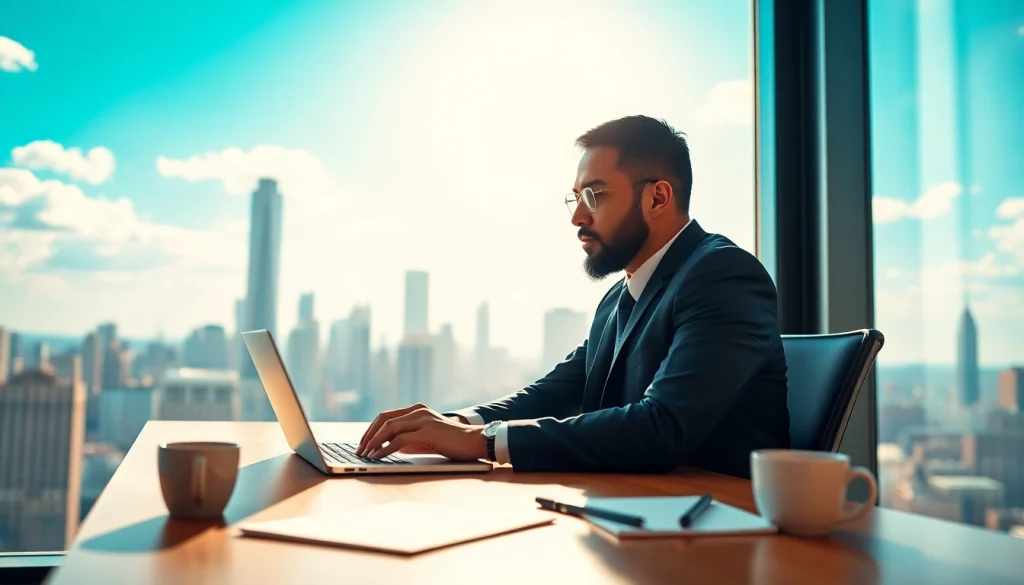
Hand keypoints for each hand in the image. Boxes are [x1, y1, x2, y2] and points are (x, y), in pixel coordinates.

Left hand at [356, 403, 486, 460]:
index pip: (386, 416)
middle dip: (368, 435)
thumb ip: (409, 437)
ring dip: (373, 442)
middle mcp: (418, 411)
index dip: (371, 430)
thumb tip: (388, 446)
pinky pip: (399, 439)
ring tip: (365, 455)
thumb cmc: (452, 442)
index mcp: (417, 410)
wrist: (475, 441)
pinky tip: (378, 456)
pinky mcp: (427, 432)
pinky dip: (385, 448)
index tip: (363, 444)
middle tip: (359, 450)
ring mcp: (423, 419)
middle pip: (383, 419)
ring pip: (389, 427)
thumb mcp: (427, 437)